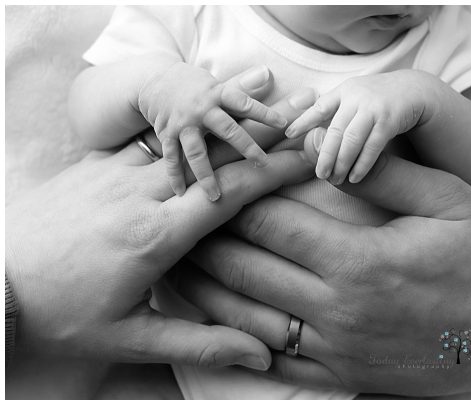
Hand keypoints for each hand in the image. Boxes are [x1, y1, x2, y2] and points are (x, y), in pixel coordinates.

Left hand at [5, 84, 317, 370]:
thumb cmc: (61, 316)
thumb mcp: (130, 340)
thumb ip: (200, 345)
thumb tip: (259, 357)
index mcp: (153, 236)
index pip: (228, 192)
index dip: (273, 173)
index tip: (307, 159)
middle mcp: (138, 193)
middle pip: (215, 154)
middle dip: (263, 139)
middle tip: (301, 126)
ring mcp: (114, 172)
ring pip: (187, 139)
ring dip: (230, 127)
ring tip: (265, 107)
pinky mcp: (97, 166)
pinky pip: (155, 141)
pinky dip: (189, 130)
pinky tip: (207, 117)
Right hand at [138, 63, 287, 196]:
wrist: (154, 79)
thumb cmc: (196, 85)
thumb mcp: (218, 81)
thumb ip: (243, 85)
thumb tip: (269, 73)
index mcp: (217, 93)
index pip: (245, 103)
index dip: (265, 113)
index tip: (285, 125)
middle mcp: (201, 109)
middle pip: (227, 130)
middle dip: (246, 147)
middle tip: (263, 164)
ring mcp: (183, 123)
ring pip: (196, 152)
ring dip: (206, 175)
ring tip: (216, 197)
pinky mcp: (166, 134)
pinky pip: (172, 158)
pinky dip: (175, 176)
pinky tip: (181, 193)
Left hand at [175, 129, 470, 397]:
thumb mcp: (449, 203)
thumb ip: (387, 175)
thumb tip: (336, 150)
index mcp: (361, 261)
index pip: (273, 223)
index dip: (235, 197)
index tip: (212, 179)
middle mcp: (339, 309)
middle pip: (247, 269)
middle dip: (205, 240)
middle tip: (178, 218)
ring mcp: (338, 348)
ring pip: (249, 317)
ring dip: (208, 288)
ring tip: (179, 264)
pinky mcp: (344, 375)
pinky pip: (276, 357)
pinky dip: (238, 337)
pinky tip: (218, 318)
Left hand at [285, 70, 433, 184]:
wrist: (415, 89)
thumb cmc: (378, 99)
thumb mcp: (355, 97)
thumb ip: (335, 109)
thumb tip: (309, 130)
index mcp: (345, 91)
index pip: (320, 106)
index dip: (303, 121)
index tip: (288, 134)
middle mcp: (357, 97)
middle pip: (335, 130)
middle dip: (325, 155)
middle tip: (320, 175)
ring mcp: (374, 107)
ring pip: (352, 140)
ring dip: (342, 163)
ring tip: (336, 180)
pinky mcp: (390, 119)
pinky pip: (372, 146)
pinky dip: (362, 164)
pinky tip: (355, 177)